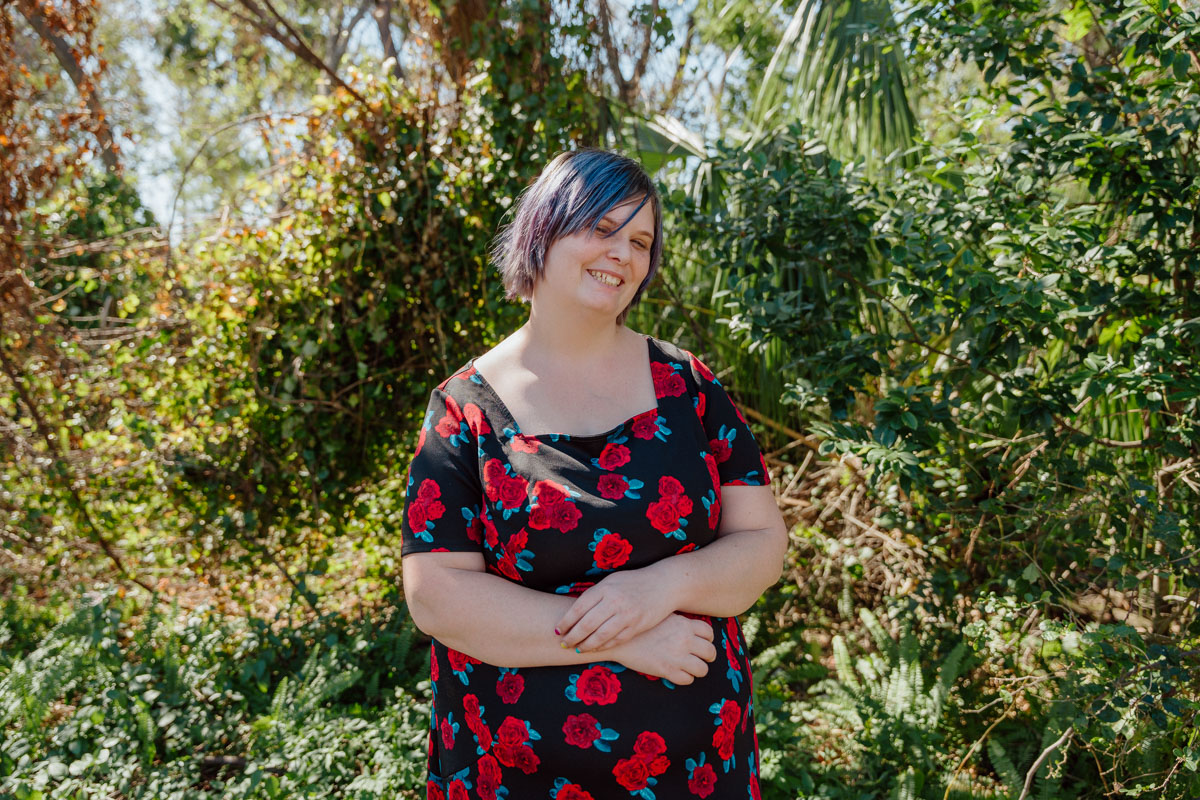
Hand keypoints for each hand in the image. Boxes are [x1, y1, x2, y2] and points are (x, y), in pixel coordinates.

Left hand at [556, 567, 677, 652]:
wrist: (664, 584)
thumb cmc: (634, 582)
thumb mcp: (613, 581)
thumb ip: (596, 594)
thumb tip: (574, 610)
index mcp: (605, 588)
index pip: (579, 608)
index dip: (566, 621)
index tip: (557, 630)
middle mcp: (614, 601)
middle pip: (586, 624)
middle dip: (572, 637)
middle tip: (563, 644)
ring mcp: (626, 615)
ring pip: (600, 636)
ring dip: (585, 645)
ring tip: (577, 649)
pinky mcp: (637, 626)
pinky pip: (616, 640)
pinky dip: (603, 646)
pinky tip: (595, 648)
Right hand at [610, 613, 715, 683]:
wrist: (619, 638)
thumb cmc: (639, 626)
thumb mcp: (661, 616)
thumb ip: (678, 621)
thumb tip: (689, 626)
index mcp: (684, 624)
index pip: (709, 633)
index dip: (707, 640)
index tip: (701, 643)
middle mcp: (685, 640)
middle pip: (710, 652)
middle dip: (706, 657)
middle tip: (698, 658)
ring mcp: (677, 656)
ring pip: (703, 669)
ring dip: (697, 670)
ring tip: (688, 668)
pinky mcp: (668, 670)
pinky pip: (688, 680)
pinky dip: (684, 678)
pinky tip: (675, 673)